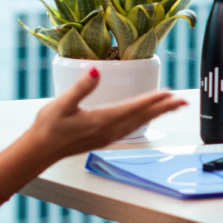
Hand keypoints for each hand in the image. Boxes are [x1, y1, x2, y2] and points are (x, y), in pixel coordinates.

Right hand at [26, 67, 185, 160]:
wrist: (39, 151)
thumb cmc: (48, 128)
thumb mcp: (62, 104)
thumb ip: (81, 88)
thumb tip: (95, 71)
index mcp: (101, 120)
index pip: (134, 108)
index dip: (153, 100)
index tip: (169, 94)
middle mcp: (109, 130)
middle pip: (142, 117)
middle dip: (164, 108)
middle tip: (182, 101)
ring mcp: (108, 136)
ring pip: (139, 124)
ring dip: (157, 115)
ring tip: (172, 107)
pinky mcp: (104, 138)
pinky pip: (131, 128)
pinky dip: (144, 121)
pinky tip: (147, 117)